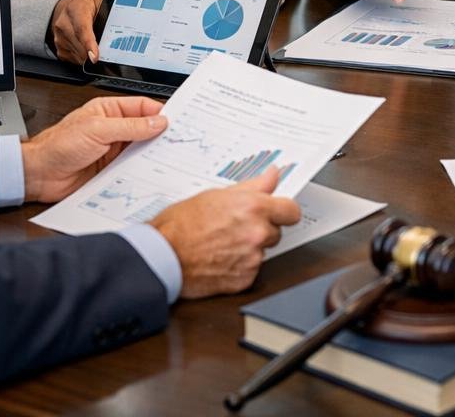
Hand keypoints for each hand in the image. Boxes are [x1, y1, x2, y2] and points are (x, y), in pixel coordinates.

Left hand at [21, 95, 166, 202]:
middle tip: (179, 140)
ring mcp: (113, 150)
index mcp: (109, 110)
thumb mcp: (98, 130)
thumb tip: (157, 121)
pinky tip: (152, 171)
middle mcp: (114, 129)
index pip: (142, 107)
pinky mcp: (112, 169)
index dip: (160, 113)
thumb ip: (130, 126)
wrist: (40, 175)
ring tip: (169, 157)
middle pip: (145, 129)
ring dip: (152, 153)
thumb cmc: (58, 145)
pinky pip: (134, 167)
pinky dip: (143, 169)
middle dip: (160, 134)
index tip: (177, 121)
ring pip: (141, 149)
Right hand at [48, 0, 101, 64]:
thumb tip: (114, 33)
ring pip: (78, 55)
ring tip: (94, 43)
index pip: (81, 29)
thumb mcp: (100, 4)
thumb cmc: (87, 6)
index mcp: (75, 9)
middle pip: (80, 46)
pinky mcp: (58, 48)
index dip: (89, 44)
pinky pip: (74, 59)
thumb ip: (106, 16)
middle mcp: (63, 23)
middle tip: (105, 50)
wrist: (70, 8)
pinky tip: (86, 46)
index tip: (95, 56)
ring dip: (89, 54)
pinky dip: (83, 56)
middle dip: (94, 52)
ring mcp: (59, 36)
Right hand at [150, 168, 302, 298]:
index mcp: (254, 208)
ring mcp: (252, 258)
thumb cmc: (181, 225)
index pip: (291, 210)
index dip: (284, 210)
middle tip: (235, 226)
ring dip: (249, 248)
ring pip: (262, 251)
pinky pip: (251, 270)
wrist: (162, 256)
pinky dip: (240, 266)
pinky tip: (220, 258)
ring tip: (222, 242)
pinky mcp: (245, 279)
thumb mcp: (216, 195)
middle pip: (276, 231)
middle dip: (261, 229)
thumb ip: (252, 186)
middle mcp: (257, 233)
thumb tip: (272, 175)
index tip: (278, 211)